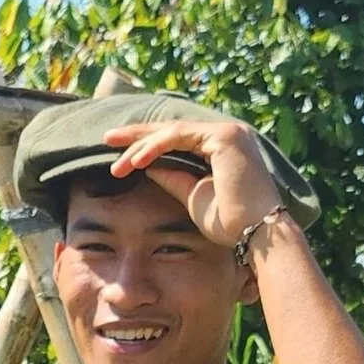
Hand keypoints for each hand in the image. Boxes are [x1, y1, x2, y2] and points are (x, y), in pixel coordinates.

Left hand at [103, 119, 282, 248]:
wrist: (256, 234)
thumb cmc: (231, 222)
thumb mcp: (192, 195)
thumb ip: (172, 177)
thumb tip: (146, 165)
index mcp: (220, 147)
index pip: (176, 139)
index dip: (146, 144)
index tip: (120, 156)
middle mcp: (226, 134)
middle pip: (171, 129)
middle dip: (137, 135)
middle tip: (107, 139)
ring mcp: (227, 132)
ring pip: (172, 131)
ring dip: (140, 145)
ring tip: (116, 161)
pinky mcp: (224, 136)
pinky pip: (179, 136)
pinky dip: (154, 147)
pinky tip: (135, 161)